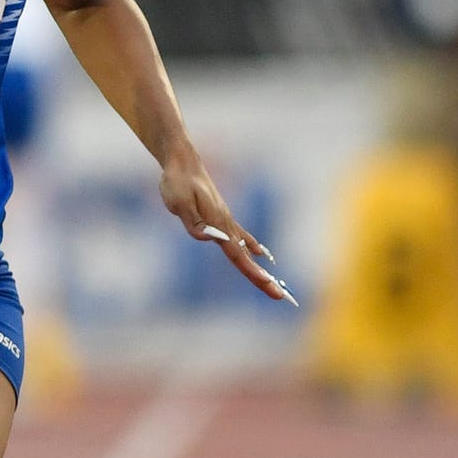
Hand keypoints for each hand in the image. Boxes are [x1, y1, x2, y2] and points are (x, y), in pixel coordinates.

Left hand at [162, 157, 292, 303]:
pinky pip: (241, 236)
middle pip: (246, 257)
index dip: (253, 272)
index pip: (238, 254)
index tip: (269, 285)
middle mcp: (226, 223)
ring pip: (246, 250)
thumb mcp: (178, 202)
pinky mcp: (221, 216)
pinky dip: (252, 247)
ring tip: (273, 284)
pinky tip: (262, 254)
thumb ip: (193, 222)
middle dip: (262, 278)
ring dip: (258, 268)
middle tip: (280, 296)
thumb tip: (209, 238)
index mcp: (218, 223)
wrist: (182, 161)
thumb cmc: (177, 181)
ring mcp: (225, 220)